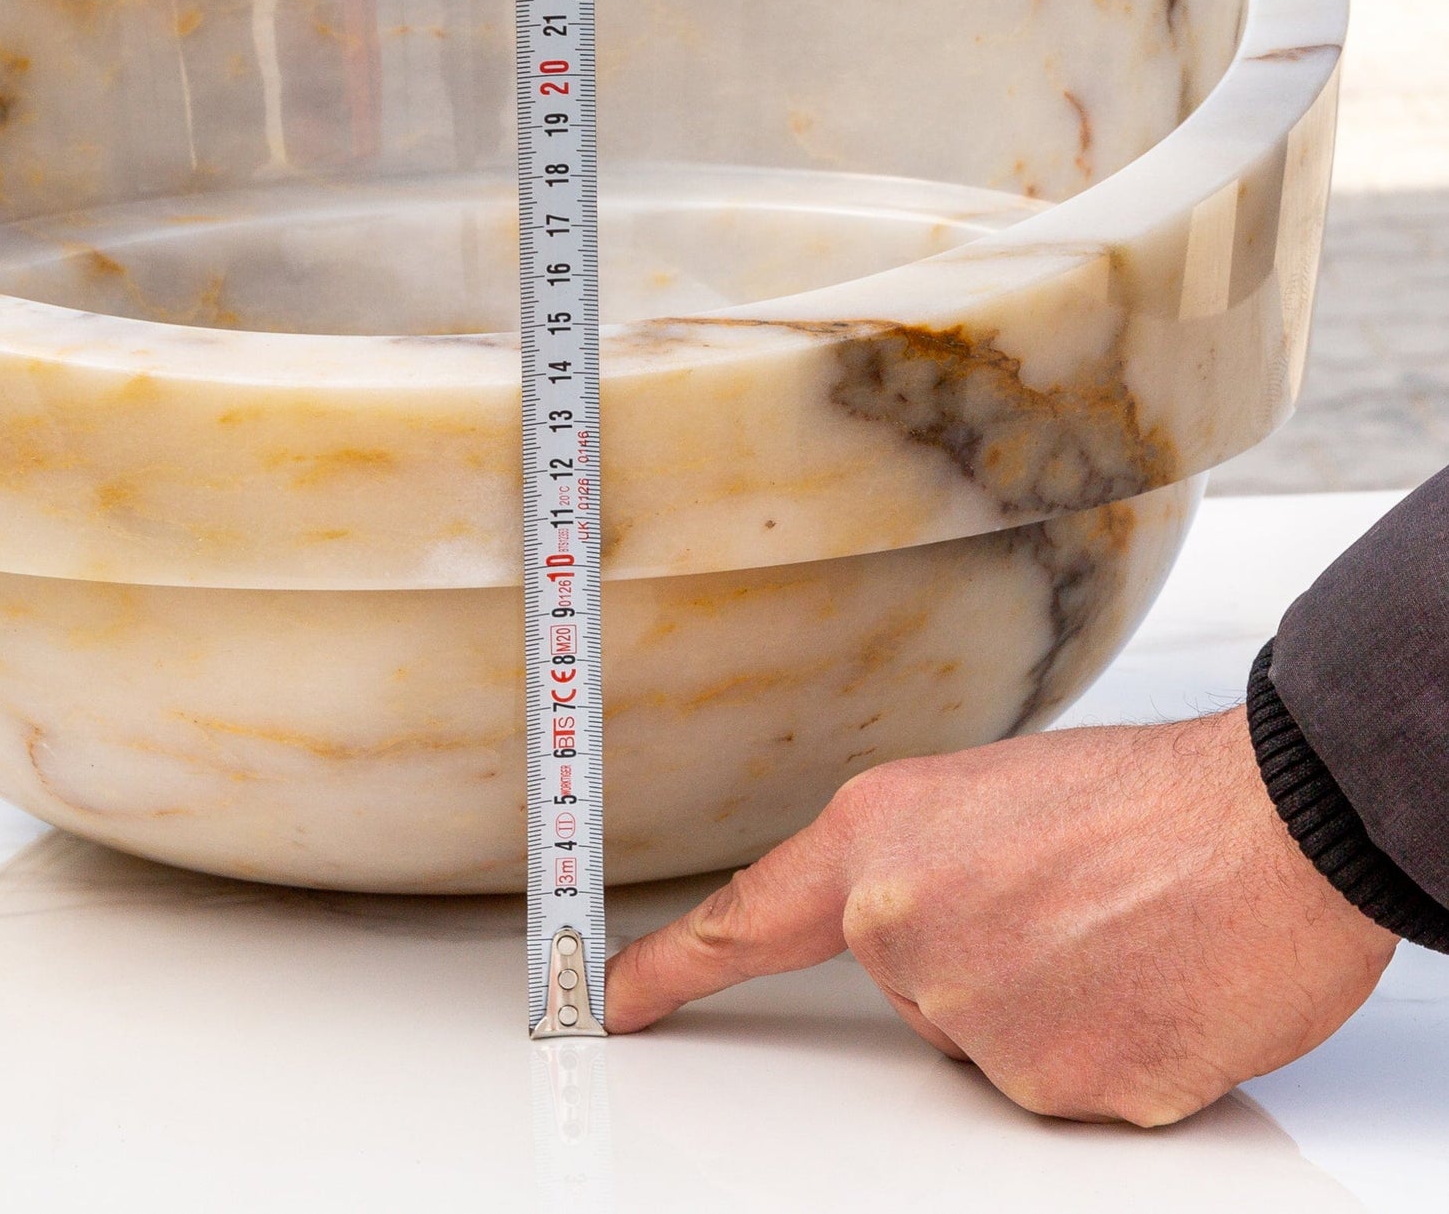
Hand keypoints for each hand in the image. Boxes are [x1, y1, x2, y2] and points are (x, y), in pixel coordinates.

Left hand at [605, 709, 1395, 1124]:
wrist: (1272, 827)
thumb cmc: (1146, 794)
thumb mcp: (985, 793)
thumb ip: (914, 863)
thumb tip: (905, 920)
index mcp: (876, 838)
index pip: (746, 920)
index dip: (669, 968)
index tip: (611, 1001)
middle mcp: (903, 931)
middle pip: (902, 983)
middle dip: (969, 953)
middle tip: (1057, 898)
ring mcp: (977, 1020)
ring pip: (979, 1037)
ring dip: (1037, 1000)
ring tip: (1110, 927)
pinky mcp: (1056, 1091)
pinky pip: (1051, 1081)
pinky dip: (1094, 1044)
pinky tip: (1139, 979)